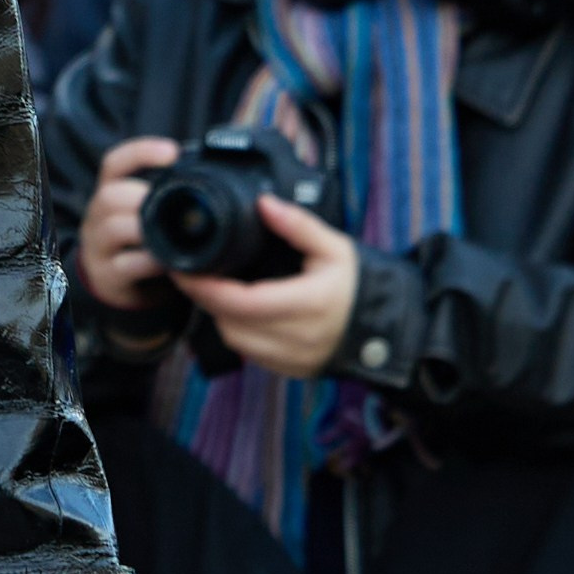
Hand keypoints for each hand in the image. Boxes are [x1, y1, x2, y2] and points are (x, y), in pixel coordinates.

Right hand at [77, 136, 181, 310]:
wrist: (124, 285)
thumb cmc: (147, 241)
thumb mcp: (153, 213)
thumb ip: (172, 194)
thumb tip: (221, 170)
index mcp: (112, 192)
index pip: (115, 163)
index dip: (140, 153)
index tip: (173, 152)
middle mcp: (98, 216)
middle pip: (109, 195)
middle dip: (143, 197)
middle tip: (174, 206)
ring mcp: (98, 246)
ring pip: (114, 228)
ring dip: (148, 230)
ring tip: (174, 235)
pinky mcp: (106, 275)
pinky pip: (125, 265)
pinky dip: (151, 262)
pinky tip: (171, 263)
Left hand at [183, 195, 358, 380]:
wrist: (390, 327)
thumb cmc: (362, 284)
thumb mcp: (335, 248)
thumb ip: (298, 226)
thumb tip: (264, 203)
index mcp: (307, 303)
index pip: (240, 302)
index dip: (205, 288)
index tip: (183, 269)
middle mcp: (297, 336)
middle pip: (230, 322)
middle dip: (206, 298)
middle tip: (193, 273)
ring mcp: (293, 358)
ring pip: (236, 341)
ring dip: (221, 316)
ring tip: (217, 288)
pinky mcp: (291, 370)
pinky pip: (251, 354)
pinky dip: (238, 332)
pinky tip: (240, 311)